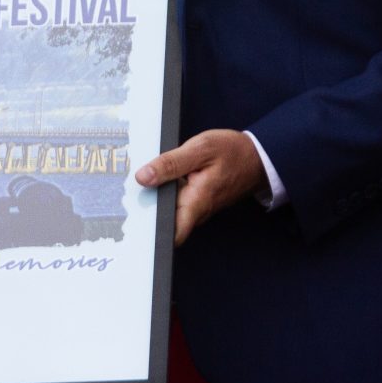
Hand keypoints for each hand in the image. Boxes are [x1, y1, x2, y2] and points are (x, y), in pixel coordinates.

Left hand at [135, 129, 267, 244]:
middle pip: (164, 221)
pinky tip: (156, 176)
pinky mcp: (196, 201)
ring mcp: (196, 208)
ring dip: (153, 199)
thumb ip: (171, 163)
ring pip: (168, 210)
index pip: (171, 234)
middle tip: (125, 194)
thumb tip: (143, 177)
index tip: (130, 221)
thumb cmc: (232, 152)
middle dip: (144, 210)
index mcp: (196, 202)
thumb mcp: (201, 149)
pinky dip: (164, 192)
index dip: (150, 232)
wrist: (256, 157)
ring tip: (136, 182)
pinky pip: (175, 202)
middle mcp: (195, 211)